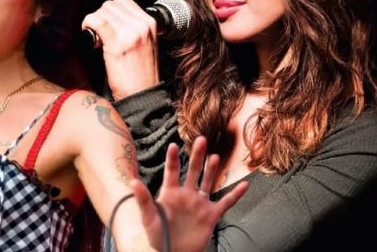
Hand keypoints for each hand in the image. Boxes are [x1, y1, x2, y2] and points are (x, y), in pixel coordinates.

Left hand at [82, 0, 158, 99]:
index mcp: (150, 22)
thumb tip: (110, 17)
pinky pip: (98, 21)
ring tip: (98, 38)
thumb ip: (133, 27)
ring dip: (95, 22)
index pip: (123, 1)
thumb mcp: (145, 43)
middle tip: (100, 34)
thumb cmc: (140, 73)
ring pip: (103, 11)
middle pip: (110, 5)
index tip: (107, 24)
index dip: (110, 11)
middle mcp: (142, 24)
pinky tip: (90, 36)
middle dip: (101, 16)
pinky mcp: (118, 42)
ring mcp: (131, 32)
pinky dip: (89, 24)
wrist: (142, 95)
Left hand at [132, 137, 247, 251]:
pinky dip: (235, 195)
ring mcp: (199, 204)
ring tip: (215, 156)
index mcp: (170, 193)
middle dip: (197, 156)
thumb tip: (132, 182)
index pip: (172, 171)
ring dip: (212, 170)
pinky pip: (225, 203)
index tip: (173, 145)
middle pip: (193, 171)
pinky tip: (244, 184)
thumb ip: (142, 199)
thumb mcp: (148, 217)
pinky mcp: (211, 216)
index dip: (172, 158)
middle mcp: (186, 195)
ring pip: (207, 182)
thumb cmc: (158, 236)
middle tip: (201, 140)